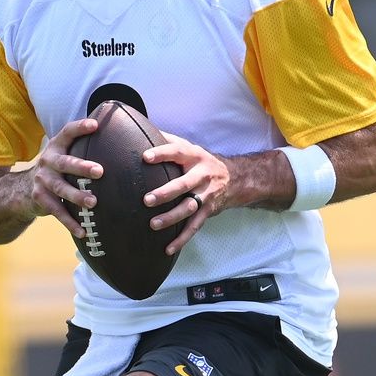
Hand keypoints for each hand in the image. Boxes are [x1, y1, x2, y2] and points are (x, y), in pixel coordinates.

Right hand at [25, 117, 102, 238]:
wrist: (22, 189)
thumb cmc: (56, 170)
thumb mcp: (63, 154)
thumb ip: (82, 146)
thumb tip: (118, 137)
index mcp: (56, 146)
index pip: (67, 132)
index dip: (80, 128)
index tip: (95, 125)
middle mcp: (47, 161)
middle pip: (65, 163)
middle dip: (82, 167)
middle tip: (100, 171)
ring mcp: (43, 180)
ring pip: (61, 188)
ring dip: (77, 196)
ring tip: (93, 203)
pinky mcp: (40, 199)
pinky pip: (57, 211)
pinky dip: (70, 222)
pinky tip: (83, 231)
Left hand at [141, 130, 229, 254]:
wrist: (235, 179)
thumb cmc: (201, 161)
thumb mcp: (189, 147)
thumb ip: (167, 140)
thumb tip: (140, 127)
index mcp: (194, 156)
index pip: (177, 152)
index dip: (162, 153)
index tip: (145, 157)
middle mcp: (201, 175)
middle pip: (184, 185)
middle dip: (166, 193)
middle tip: (147, 200)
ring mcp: (205, 195)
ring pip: (189, 208)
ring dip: (171, 217)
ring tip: (153, 224)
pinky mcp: (207, 212)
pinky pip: (194, 227)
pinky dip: (182, 239)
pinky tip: (168, 248)